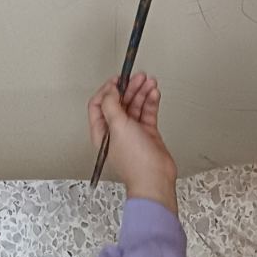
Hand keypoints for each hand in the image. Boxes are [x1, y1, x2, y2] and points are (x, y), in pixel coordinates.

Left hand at [88, 73, 177, 211]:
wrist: (156, 179)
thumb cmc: (135, 162)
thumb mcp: (117, 127)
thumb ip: (111, 105)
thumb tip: (110, 90)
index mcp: (103, 131)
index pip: (100, 104)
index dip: (107, 89)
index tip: (118, 79)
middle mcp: (116, 130)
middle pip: (120, 102)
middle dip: (129, 87)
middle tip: (138, 77)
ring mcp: (133, 132)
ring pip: (135, 105)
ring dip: (142, 92)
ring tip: (149, 82)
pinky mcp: (147, 133)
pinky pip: (148, 112)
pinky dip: (151, 101)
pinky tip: (154, 93)